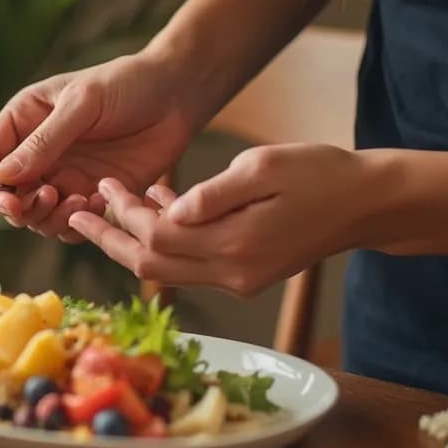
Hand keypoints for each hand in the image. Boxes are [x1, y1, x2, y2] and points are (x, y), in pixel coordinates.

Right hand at [0, 51, 204, 240]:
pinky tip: (103, 198)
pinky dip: (81, 221)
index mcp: (24, 121)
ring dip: (50, 218)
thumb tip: (3, 177)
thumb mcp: (82, 103)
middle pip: (5, 195)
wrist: (178, 94)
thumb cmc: (127, 83)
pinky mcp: (91, 195)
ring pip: (36, 216)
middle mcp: (37, 154)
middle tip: (49, 198)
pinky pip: (72, 223)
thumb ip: (44, 141)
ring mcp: (63, 176)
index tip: (3, 198)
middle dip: (20, 207)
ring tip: (79, 199)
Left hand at [68, 144, 379, 296]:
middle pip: (152, 265)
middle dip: (111, 239)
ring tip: (109, 207)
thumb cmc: (322, 173)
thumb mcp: (264, 167)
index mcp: (236, 245)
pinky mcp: (246, 277)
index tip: (103, 185)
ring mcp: (240, 280)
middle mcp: (233, 273)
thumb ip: (212, 192)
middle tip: (78, 213)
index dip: (125, 213)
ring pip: (168, 270)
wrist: (370, 204)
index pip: (158, 237)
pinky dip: (169, 242)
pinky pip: (192, 265)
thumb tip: (166, 209)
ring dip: (135, 241)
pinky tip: (161, 205)